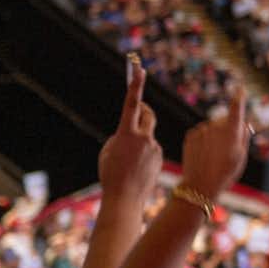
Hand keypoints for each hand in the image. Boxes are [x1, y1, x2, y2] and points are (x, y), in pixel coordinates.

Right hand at [97, 56, 159, 205]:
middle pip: (147, 114)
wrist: (125, 198)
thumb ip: (121, 136)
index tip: (140, 70)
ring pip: (148, 135)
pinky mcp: (160, 156)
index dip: (136, 86)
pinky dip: (144, 153)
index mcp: (126, 134)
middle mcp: (143, 137)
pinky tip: (136, 168)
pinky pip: (151, 149)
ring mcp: (154, 147)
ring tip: (128, 159)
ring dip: (140, 140)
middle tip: (138, 108)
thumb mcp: (108, 151)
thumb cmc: (110, 174)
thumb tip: (132, 132)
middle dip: (143, 109)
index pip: (132, 104)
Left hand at [179, 82, 253, 199]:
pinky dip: (204, 139)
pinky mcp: (191, 135)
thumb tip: (242, 121)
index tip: (240, 89)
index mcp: (231, 132)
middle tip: (229, 149)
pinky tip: (205, 154)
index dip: (239, 98)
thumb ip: (244, 136)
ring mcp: (202, 130)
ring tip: (215, 155)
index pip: (236, 109)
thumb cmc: (225, 173)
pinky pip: (201, 132)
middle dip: (228, 128)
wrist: (200, 186)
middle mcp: (216, 127)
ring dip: (215, 135)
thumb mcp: (241, 156)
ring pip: (212, 127)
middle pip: (225, 121)